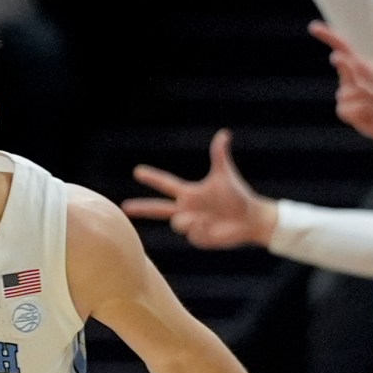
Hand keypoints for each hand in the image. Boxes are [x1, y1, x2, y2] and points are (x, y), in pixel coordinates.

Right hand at [125, 129, 276, 248]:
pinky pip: (192, 234)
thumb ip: (219, 155)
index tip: (137, 171)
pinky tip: (215, 226)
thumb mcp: (225, 174)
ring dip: (191, 220)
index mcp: (189, 194)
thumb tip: (224, 134)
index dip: (152, 178)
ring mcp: (191, 225)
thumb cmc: (237, 196)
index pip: (166, 184)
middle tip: (124, 207)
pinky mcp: (198, 238)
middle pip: (158, 209)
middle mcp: (186, 209)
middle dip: (141, 208)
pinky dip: (203, 228)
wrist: (249, 218)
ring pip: (178, 223)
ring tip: (209, 217)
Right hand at [316, 22, 372, 155]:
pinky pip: (351, 106)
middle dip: (343, 62)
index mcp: (358, 67)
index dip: (328, 36)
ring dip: (371, 97)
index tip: (313, 27)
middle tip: (340, 59)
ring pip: (350, 89)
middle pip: (342, 65)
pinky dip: (367, 110)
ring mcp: (345, 96)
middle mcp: (349, 79)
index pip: (341, 47)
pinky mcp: (345, 112)